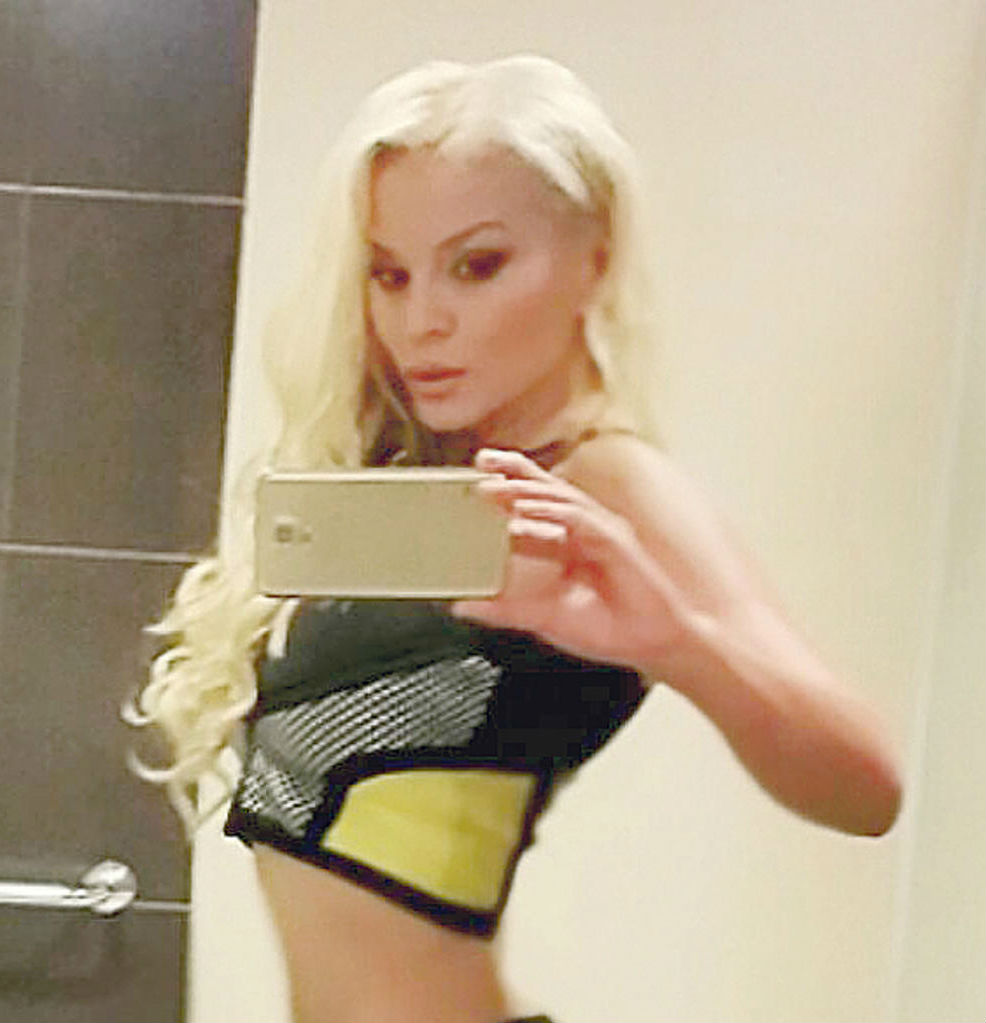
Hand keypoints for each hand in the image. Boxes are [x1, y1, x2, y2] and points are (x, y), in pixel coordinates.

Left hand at [452, 448, 686, 669]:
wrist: (651, 645)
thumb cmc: (608, 628)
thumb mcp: (542, 617)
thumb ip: (504, 609)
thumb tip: (463, 605)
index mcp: (567, 544)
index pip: (534, 508)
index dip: (506, 490)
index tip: (472, 482)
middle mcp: (584, 531)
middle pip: (546, 491)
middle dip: (513, 473)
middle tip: (481, 463)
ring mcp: (601, 532)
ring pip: (559, 498)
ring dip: (525, 490)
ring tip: (494, 487)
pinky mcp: (615, 541)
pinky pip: (578, 519)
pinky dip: (550, 512)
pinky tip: (525, 513)